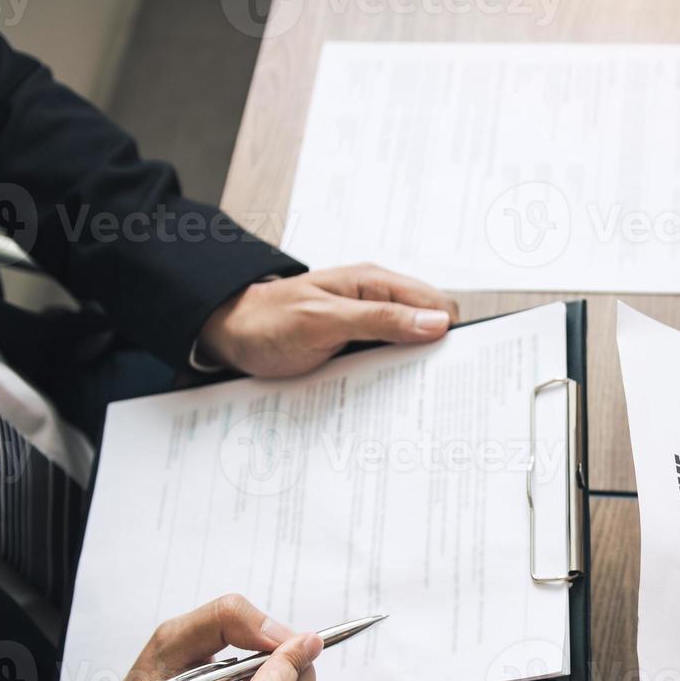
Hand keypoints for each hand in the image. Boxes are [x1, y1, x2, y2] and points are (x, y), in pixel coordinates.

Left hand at [196, 263, 460, 376]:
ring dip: (413, 370)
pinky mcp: (355, 346)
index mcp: (375, 284)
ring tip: (414, 396)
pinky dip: (392, 377)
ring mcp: (366, 325)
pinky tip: (388, 395)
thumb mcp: (325, 321)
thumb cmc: (268, 322)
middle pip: (429, 328)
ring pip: (410, 348)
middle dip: (436, 355)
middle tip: (435, 389)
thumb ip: (381, 319)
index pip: (437, 305)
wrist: (228, 334)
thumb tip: (436, 323)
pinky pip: (387, 361)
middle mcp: (376, 301)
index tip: (451, 367)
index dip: (449, 335)